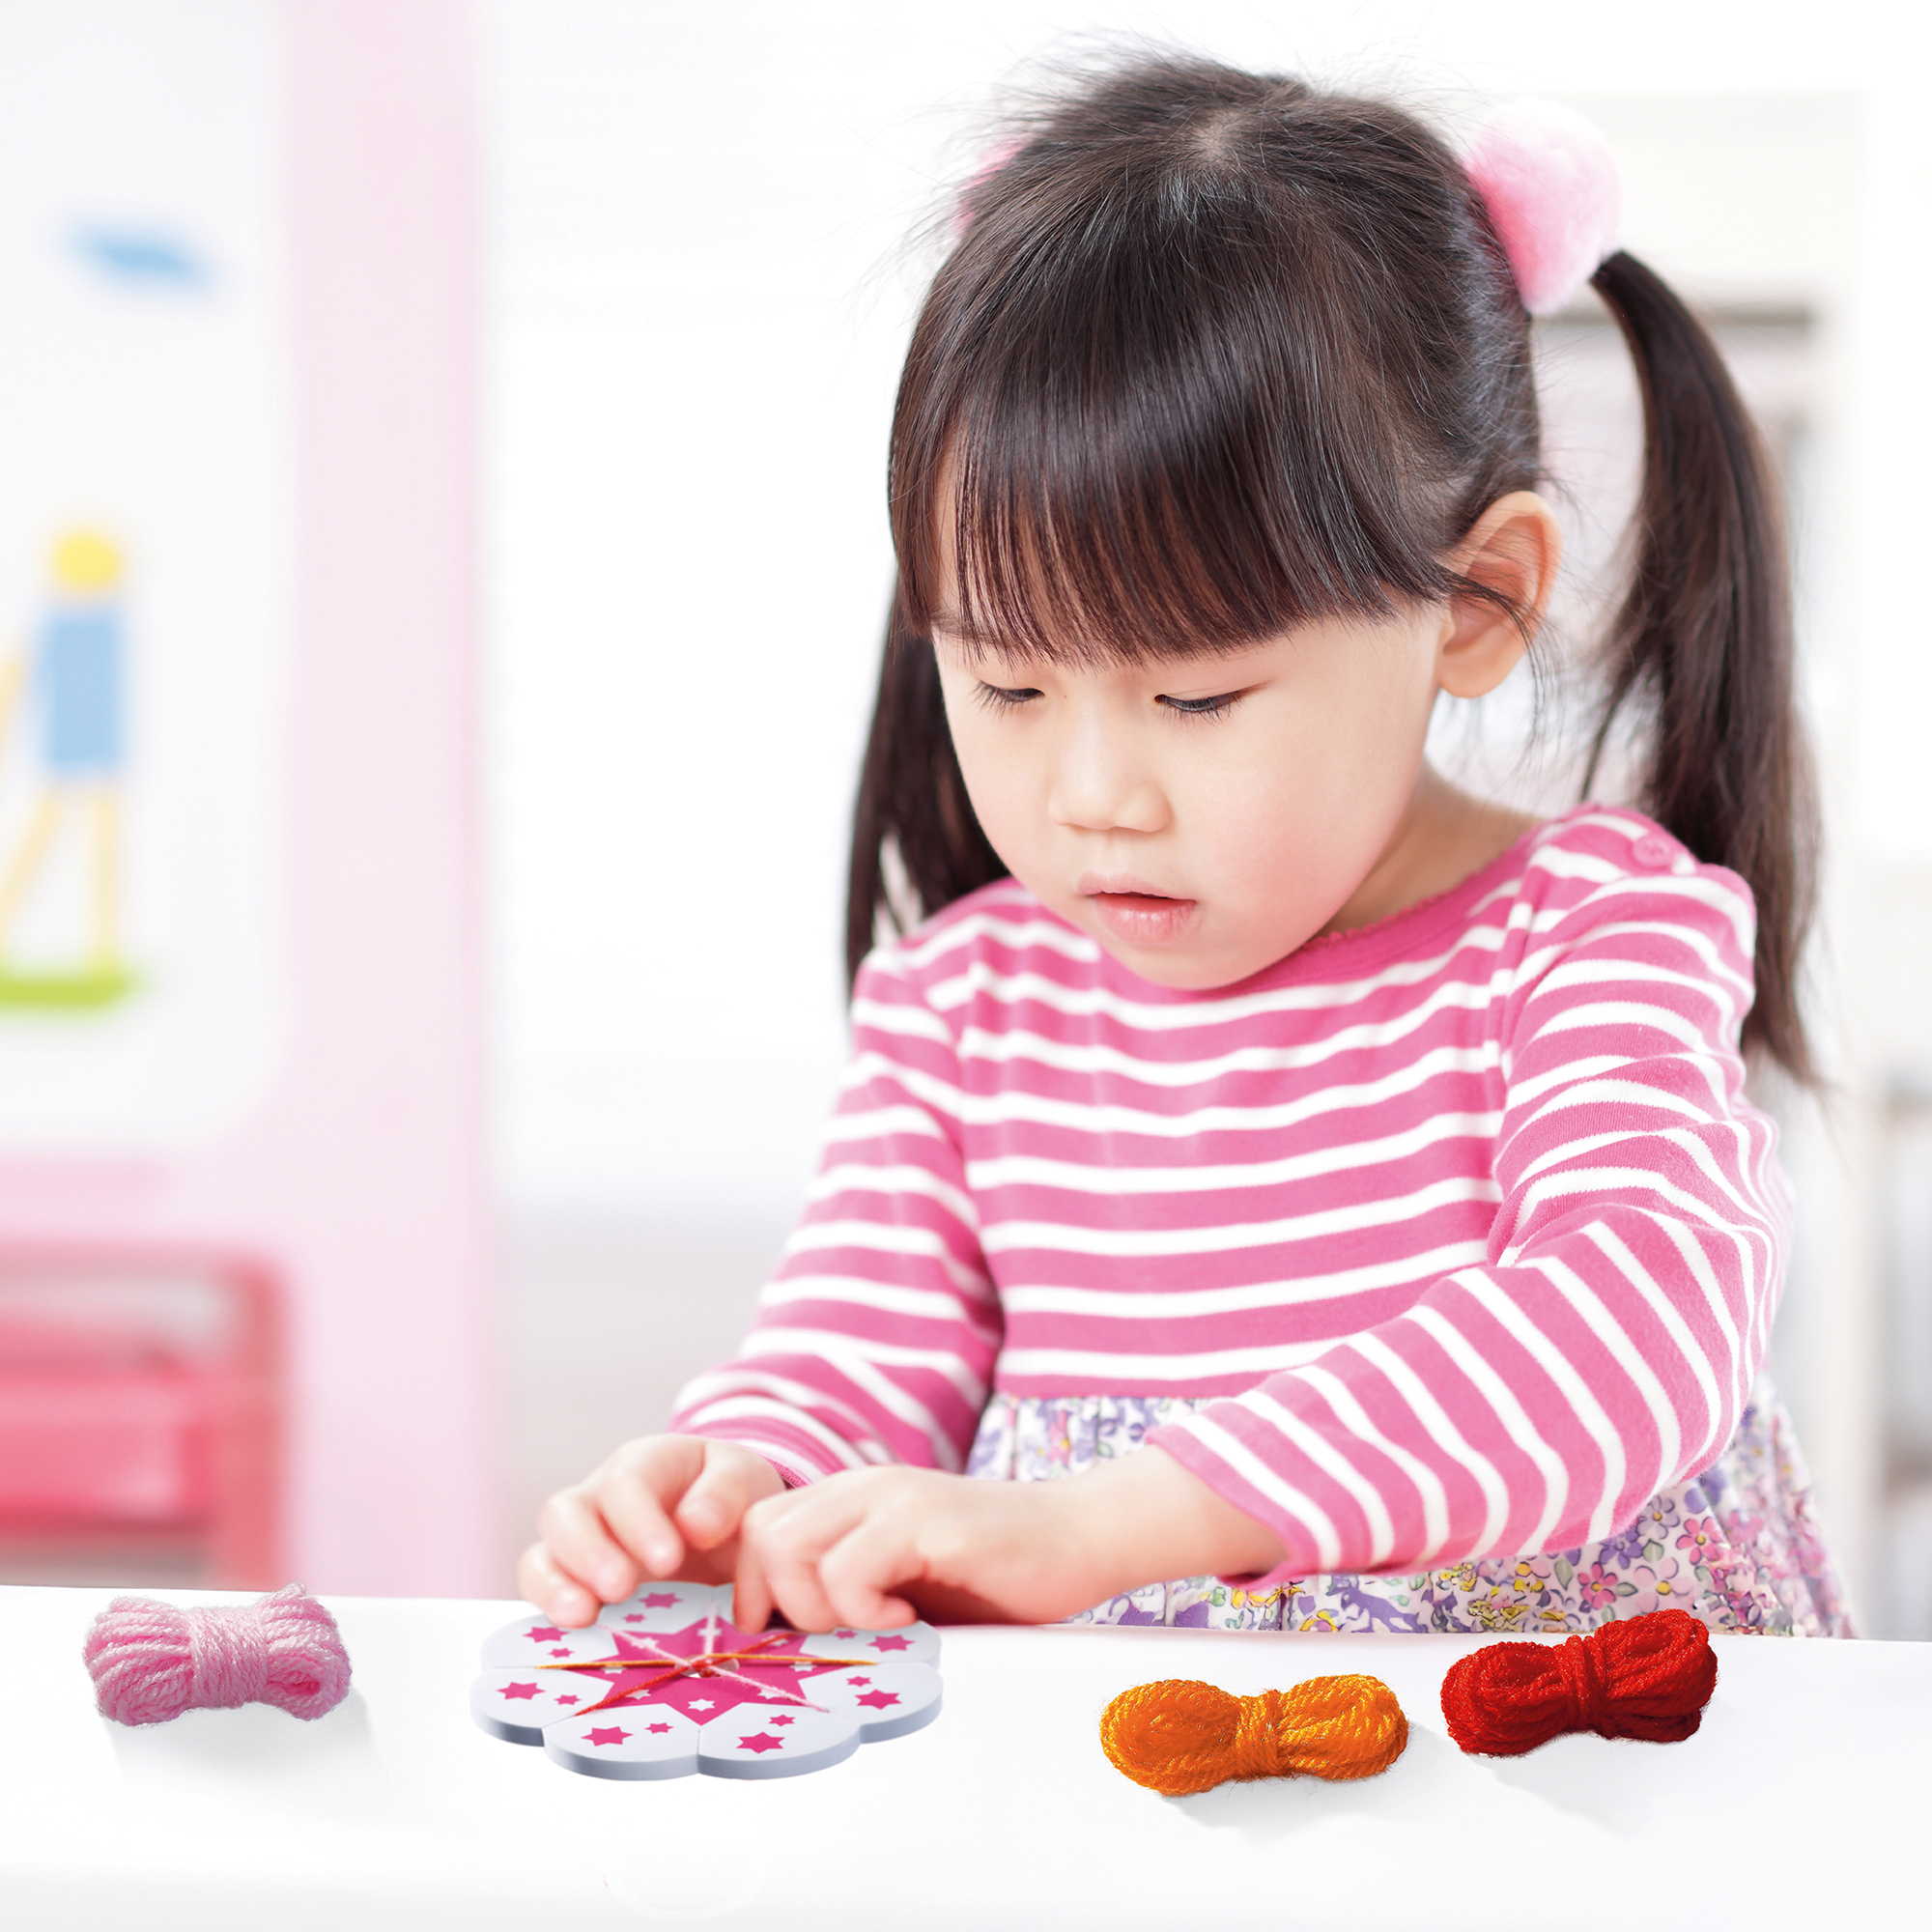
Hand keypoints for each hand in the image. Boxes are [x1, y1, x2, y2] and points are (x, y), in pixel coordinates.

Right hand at [518, 1434, 788, 1626]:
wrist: (728, 1528)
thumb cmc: (732, 1500)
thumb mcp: (745, 1482)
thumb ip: (727, 1495)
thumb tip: (694, 1526)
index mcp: (646, 1464)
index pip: (624, 1482)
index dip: (638, 1521)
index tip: (669, 1562)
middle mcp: (600, 1497)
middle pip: (564, 1512)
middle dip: (588, 1552)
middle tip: (621, 1589)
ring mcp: (580, 1541)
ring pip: (541, 1553)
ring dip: (555, 1586)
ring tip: (583, 1617)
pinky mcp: (574, 1582)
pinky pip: (542, 1592)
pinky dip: (548, 1611)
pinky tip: (573, 1635)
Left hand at [727, 1465, 1105, 1633]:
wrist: (1080, 1537)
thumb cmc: (995, 1574)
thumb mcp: (904, 1584)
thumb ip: (846, 1596)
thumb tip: (778, 1651)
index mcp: (851, 1499)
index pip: (754, 1527)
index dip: (754, 1588)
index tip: (789, 1638)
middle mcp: (863, 1487)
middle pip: (758, 1534)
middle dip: (778, 1602)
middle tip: (834, 1635)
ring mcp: (894, 1498)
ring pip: (790, 1547)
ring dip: (820, 1607)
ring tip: (877, 1627)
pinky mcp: (927, 1519)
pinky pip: (850, 1567)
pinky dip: (866, 1609)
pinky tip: (910, 1620)